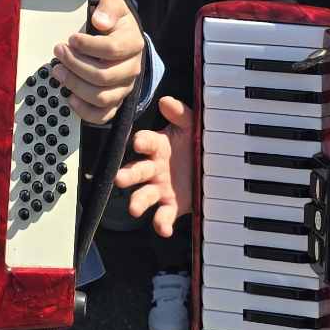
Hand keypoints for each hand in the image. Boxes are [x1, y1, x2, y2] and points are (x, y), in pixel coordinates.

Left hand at [53, 0, 145, 123]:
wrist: (119, 37)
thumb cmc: (114, 22)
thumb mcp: (113, 5)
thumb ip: (109, 8)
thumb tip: (100, 21)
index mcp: (133, 44)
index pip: (111, 49)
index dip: (88, 45)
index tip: (72, 38)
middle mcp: (132, 69)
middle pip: (103, 75)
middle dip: (75, 64)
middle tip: (58, 52)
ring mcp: (124, 87)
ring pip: (101, 97)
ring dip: (75, 85)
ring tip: (58, 71)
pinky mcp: (115, 101)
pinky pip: (103, 115)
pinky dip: (84, 110)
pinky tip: (69, 97)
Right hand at [114, 95, 193, 237]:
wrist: (209, 164)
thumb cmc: (193, 143)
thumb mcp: (191, 125)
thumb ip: (180, 113)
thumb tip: (166, 101)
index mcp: (158, 146)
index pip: (145, 141)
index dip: (141, 142)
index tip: (138, 143)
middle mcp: (154, 168)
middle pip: (136, 171)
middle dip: (128, 175)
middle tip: (120, 179)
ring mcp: (161, 187)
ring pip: (144, 195)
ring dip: (137, 202)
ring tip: (134, 209)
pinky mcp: (171, 204)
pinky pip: (163, 215)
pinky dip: (161, 223)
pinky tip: (163, 229)